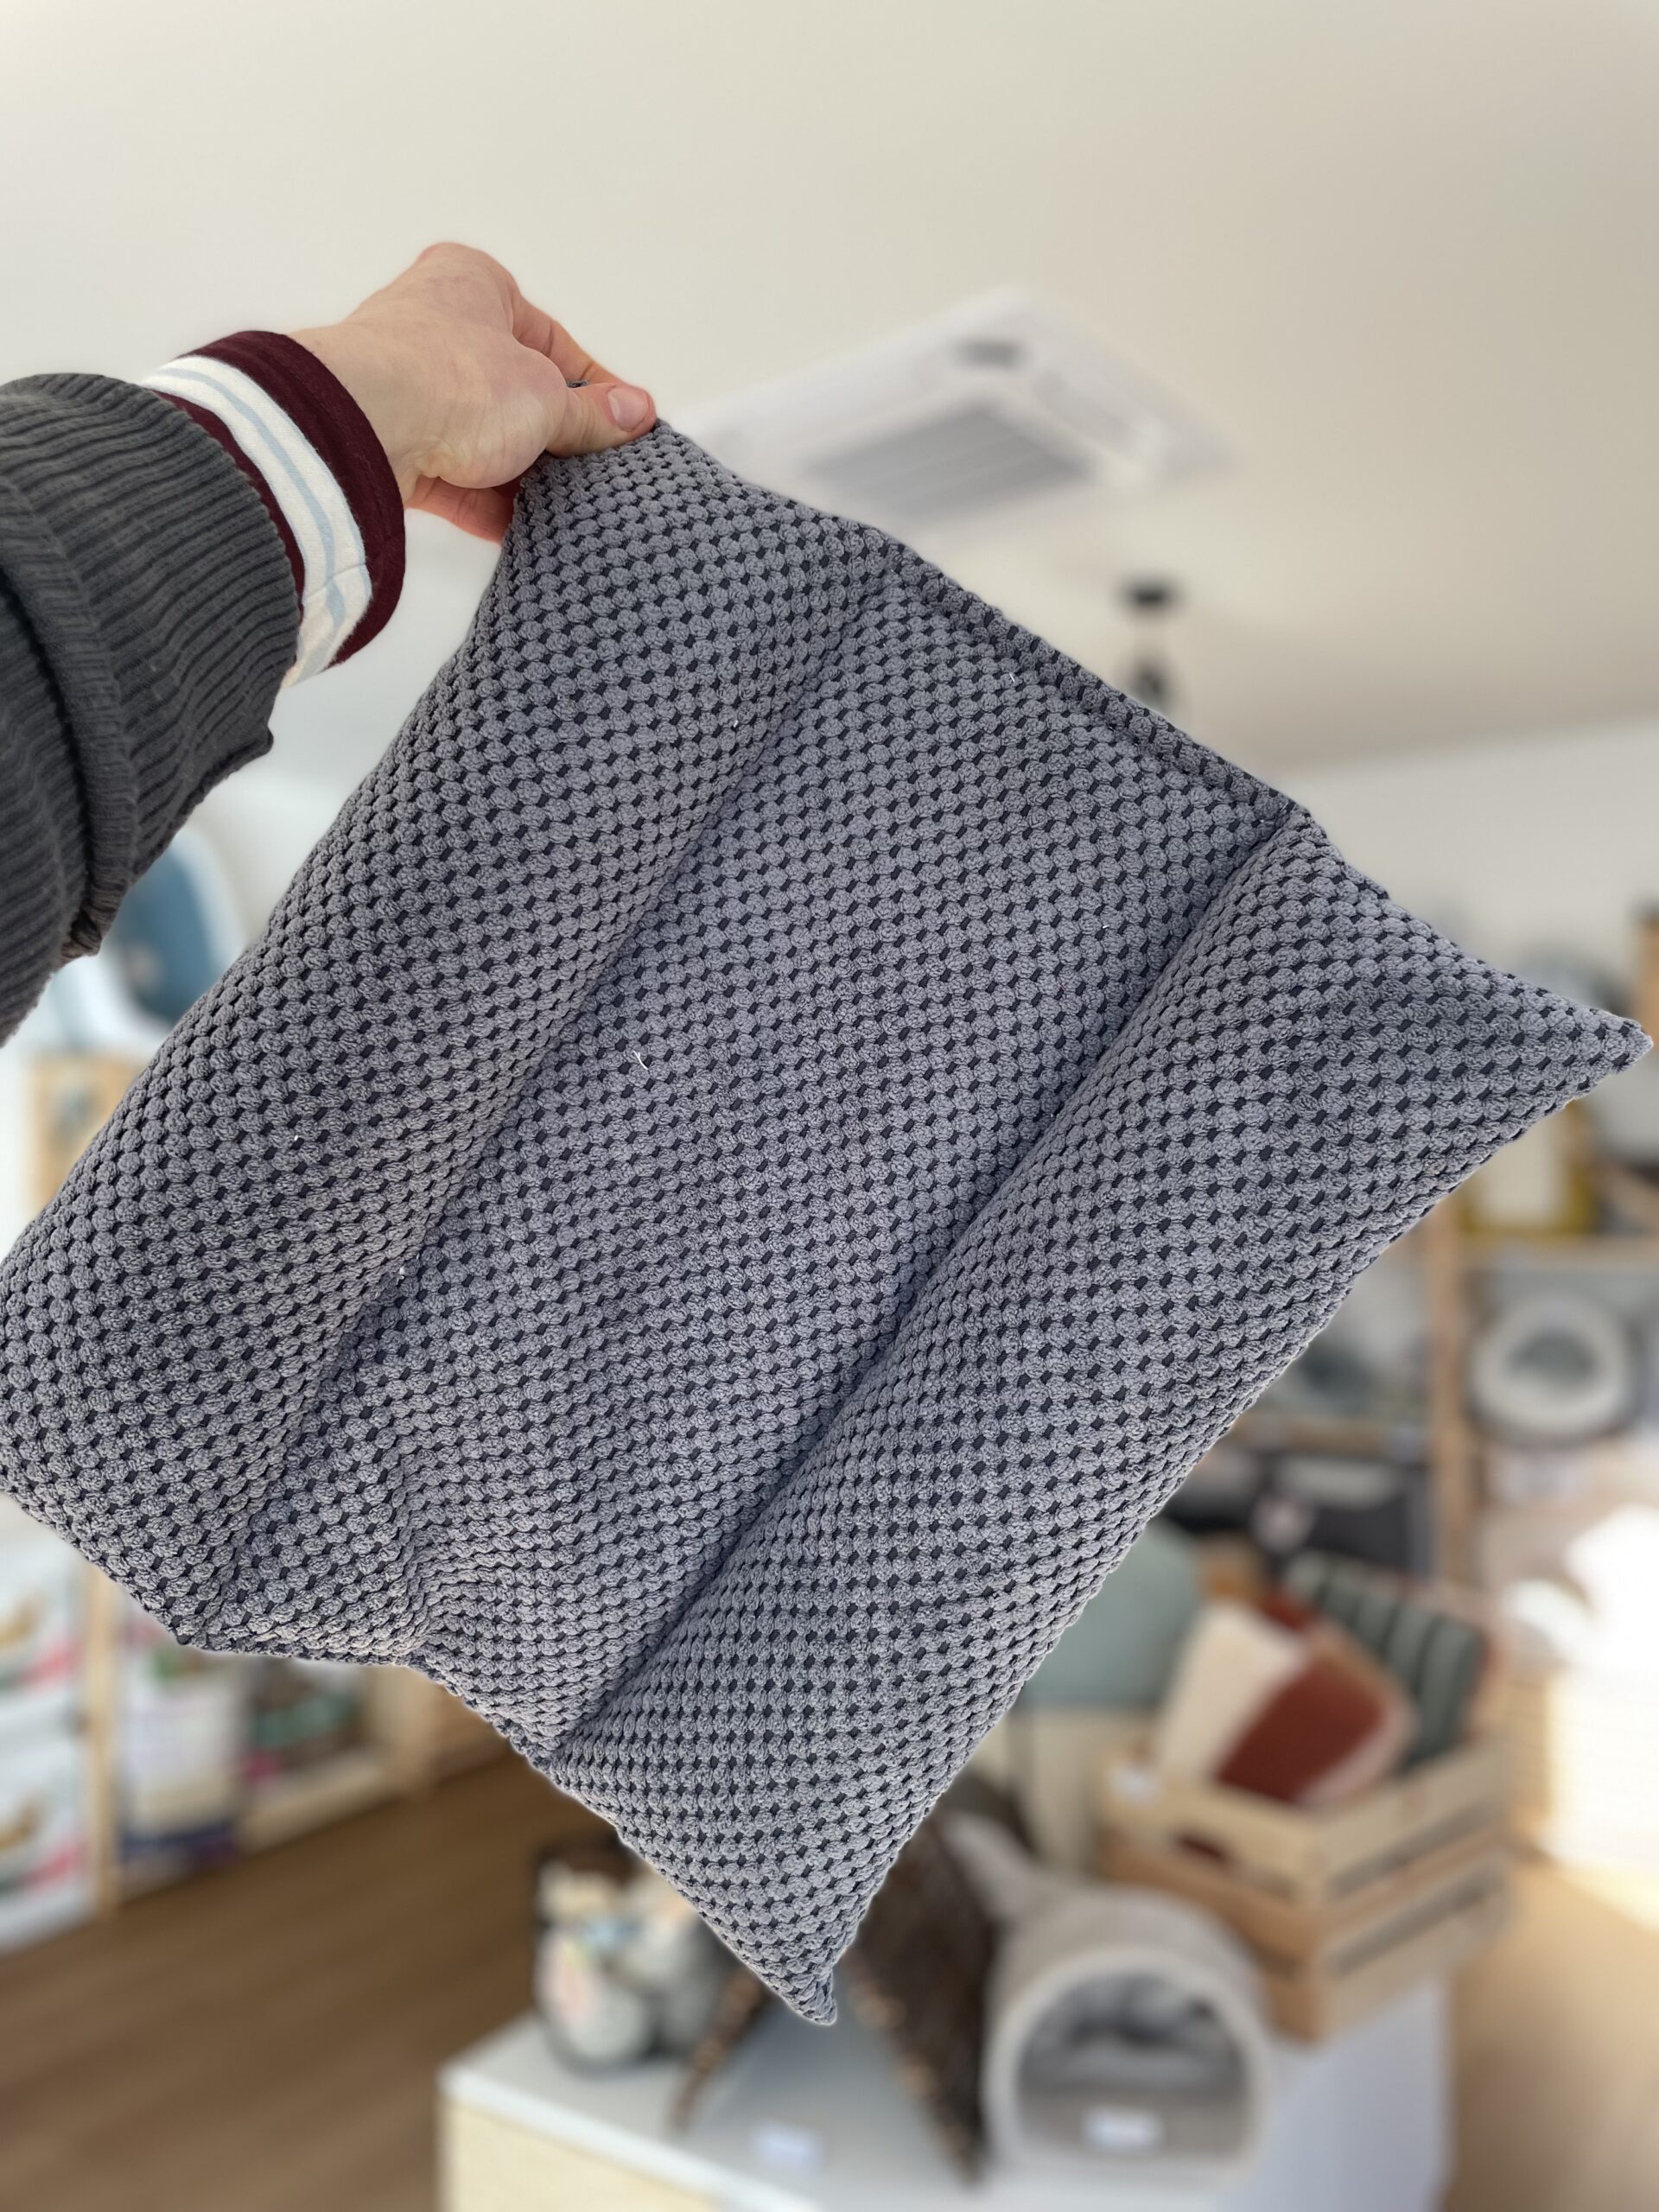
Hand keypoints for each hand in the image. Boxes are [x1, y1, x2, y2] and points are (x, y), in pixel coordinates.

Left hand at [290, 242, 655, 541]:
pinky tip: (524, 527)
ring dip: (523, 473)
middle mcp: (436, 326)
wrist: (363, 428)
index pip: (553, 341)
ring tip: (568, 503)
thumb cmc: (447, 377)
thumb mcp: (545, 396)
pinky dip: (488, 504)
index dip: (595, 388)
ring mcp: (410, 388)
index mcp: (474, 283)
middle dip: (556, 435)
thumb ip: (592, 414)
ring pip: (484, 437)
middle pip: (517, 391)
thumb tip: (633, 413)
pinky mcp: (394, 445)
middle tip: (599, 468)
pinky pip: (454, 478)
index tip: (626, 423)